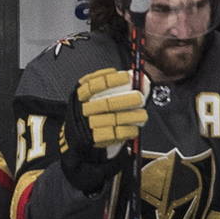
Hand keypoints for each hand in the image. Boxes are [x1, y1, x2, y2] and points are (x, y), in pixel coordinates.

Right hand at [59, 67, 147, 194]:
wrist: (77, 141)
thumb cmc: (91, 115)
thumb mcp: (94, 97)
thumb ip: (114, 87)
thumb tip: (139, 80)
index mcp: (81, 94)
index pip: (95, 84)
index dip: (112, 80)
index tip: (127, 77)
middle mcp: (83, 109)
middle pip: (106, 103)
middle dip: (126, 100)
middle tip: (140, 98)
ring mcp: (88, 125)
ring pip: (112, 119)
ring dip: (131, 117)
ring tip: (142, 115)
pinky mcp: (94, 140)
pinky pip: (113, 135)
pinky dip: (127, 131)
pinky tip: (134, 129)